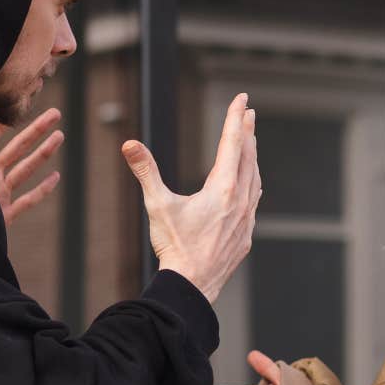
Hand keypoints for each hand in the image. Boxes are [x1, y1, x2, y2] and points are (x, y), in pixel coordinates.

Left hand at [0, 108, 64, 225]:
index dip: (5, 121)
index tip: (21, 106)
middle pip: (16, 148)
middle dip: (36, 130)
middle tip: (55, 114)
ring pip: (25, 170)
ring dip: (43, 153)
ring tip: (60, 136)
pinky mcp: (4, 214)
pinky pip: (27, 201)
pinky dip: (41, 190)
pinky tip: (55, 177)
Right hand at [121, 93, 259, 302]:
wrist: (192, 285)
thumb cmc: (175, 246)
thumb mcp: (157, 205)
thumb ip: (146, 171)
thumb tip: (129, 144)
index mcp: (223, 188)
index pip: (232, 142)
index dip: (236, 118)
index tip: (242, 99)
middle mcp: (240, 200)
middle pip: (247, 156)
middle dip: (247, 132)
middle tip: (248, 112)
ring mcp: (246, 218)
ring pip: (254, 178)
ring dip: (252, 157)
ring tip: (250, 143)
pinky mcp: (245, 235)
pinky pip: (254, 201)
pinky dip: (253, 184)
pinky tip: (251, 185)